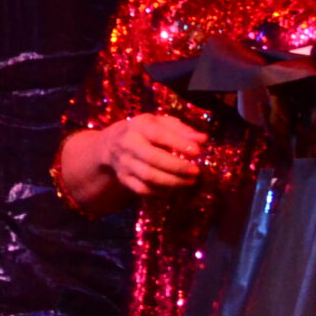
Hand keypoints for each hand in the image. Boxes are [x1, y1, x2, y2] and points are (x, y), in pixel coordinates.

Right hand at [90, 112, 206, 193]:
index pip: (159, 135)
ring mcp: (124, 163)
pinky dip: (160, 192)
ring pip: (149, 176)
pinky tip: (173, 188)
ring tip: (190, 181)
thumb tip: (203, 139)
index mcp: (139, 126)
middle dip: (177, 167)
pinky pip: (142, 189)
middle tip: (196, 171)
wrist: (113, 144)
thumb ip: (182, 130)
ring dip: (172, 181)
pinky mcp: (123, 179)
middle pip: (153, 159)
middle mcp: (128, 144)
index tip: (197, 151)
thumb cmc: (146, 131)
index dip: (179, 143)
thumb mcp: (161, 123)